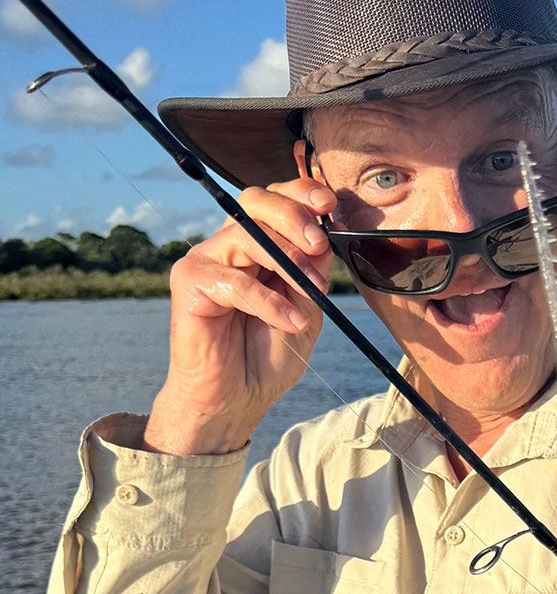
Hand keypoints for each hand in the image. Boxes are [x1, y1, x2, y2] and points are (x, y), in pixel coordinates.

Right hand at [144, 179, 335, 454]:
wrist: (237, 399)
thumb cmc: (269, 355)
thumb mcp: (308, 309)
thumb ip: (312, 272)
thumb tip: (323, 237)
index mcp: (260, 244)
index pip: (277, 200)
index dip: (302, 194)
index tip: (330, 204)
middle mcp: (230, 245)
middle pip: (256, 202)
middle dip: (293, 216)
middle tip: (318, 244)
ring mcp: (207, 260)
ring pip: (246, 235)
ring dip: (287, 262)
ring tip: (312, 294)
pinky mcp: (189, 282)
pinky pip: (234, 281)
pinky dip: (269, 302)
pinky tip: (292, 322)